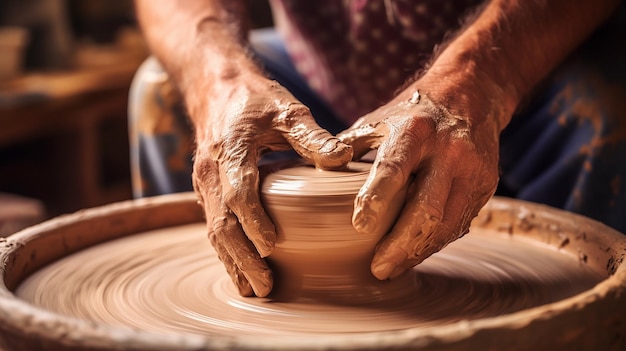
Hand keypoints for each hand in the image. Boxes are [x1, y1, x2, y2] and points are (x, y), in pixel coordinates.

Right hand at [192, 75, 352, 296]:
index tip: (272, 246)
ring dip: (232, 261)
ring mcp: (203, 182)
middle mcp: (210, 170)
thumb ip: (313, 136)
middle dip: (242, 257)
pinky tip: (239, 270)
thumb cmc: (254, 99)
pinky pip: (212, 225)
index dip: (253, 221)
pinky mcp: (205, 190)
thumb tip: (343, 159)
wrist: (215, 87)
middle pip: (221, 222)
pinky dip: (225, 251)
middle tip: (265, 285)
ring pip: (213, 229)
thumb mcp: (288, 110)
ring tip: (253, 289)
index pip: (238, 192)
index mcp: (230, 149)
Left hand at [338, 89, 499, 279]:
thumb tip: (312, 174)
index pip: (393, 168)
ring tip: (393, 268)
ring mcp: (472, 168)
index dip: (376, 198)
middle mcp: (448, 150)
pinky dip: (436, 242)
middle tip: (378, 269)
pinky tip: (415, 253)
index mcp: (414, 131)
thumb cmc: (413, 113)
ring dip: (419, 252)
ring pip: (447, 223)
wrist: (471, 93)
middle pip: (426, 207)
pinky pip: (460, 222)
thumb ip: (348, 148)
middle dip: (401, 244)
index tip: (359, 226)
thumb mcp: (378, 120)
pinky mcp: (486, 184)